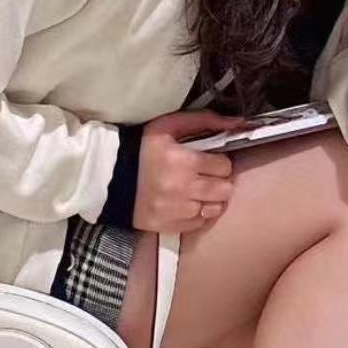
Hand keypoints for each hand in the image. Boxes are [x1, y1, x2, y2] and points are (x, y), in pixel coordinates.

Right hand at [133, 109, 249, 232]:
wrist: (110, 177)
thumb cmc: (143, 148)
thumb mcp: (169, 125)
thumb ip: (205, 120)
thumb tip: (238, 122)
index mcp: (184, 161)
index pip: (224, 166)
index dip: (219, 162)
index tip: (209, 161)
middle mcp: (183, 189)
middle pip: (224, 190)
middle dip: (219, 181)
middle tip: (206, 176)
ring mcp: (176, 211)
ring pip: (215, 209)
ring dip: (210, 199)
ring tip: (197, 190)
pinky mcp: (169, 227)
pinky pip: (199, 223)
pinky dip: (197, 213)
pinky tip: (187, 203)